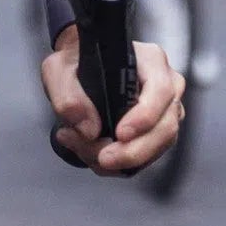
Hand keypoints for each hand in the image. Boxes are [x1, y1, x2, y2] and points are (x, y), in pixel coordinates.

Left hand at [43, 25, 185, 174]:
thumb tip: (88, 129)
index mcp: (149, 60)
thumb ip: (67, 95)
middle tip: (102, 158)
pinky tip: (95, 154)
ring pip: (157, 147)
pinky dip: (122, 164)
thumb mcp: (59, 69)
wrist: (77, 71)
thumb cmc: (75, 63)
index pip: (160, 90)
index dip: (144, 116)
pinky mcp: (156, 133)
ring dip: (124, 161)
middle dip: (132, 151)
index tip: (120, 134)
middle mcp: (166, 85)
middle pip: (165, 127)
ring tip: (86, 151)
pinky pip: (147, 157)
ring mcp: (165, 111)